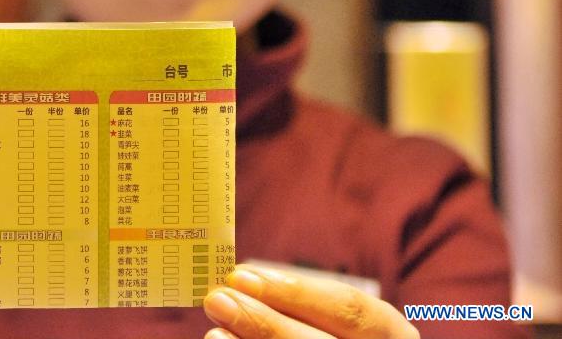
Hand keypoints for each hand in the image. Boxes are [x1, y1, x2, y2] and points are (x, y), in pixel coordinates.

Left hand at [203, 263, 418, 337]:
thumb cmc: (327, 336)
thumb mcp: (334, 324)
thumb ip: (299, 308)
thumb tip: (243, 284)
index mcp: (394, 338)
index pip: (352, 310)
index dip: (296, 291)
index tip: (243, 275)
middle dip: (264, 322)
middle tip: (217, 299)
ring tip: (214, 332)